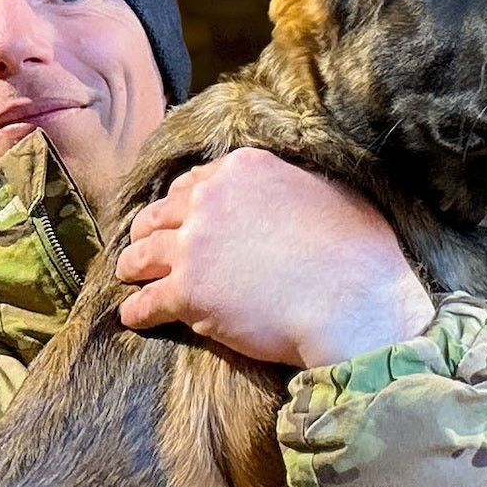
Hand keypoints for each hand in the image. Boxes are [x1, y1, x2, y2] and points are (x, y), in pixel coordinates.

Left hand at [116, 147, 434, 367]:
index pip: (195, 182)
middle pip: (162, 213)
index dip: (183, 203)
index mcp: (244, 169)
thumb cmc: (358, 252)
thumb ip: (296, 184)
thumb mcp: (331, 191)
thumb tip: (297, 189)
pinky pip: (146, 302)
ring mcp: (194, 246)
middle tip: (144, 245)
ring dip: (132, 265)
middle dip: (151, 230)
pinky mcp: (187, 292)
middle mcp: (210, 200)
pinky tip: (132, 317)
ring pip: (143, 253)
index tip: (177, 215)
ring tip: (128, 275)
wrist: (352, 304)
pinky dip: (137, 310)